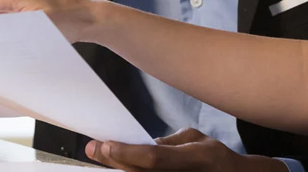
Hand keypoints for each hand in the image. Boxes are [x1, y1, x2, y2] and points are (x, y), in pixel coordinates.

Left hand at [85, 128, 288, 171]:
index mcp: (191, 159)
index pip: (152, 158)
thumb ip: (169, 142)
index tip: (106, 143)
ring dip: (118, 170)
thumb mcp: (195, 139)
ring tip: (99, 156)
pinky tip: (118, 167)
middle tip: (92, 149)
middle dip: (113, 161)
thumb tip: (145, 143)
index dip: (127, 153)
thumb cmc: (214, 156)